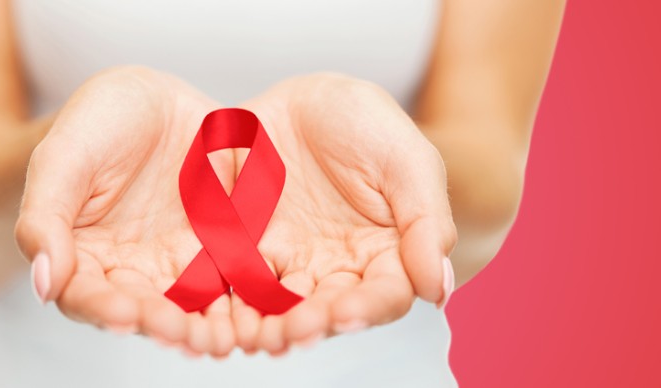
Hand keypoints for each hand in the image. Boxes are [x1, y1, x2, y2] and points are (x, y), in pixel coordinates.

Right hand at [14, 66, 243, 356]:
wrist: (155, 99)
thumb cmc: (95, 124)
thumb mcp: (64, 157)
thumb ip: (45, 217)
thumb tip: (44, 284)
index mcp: (82, 259)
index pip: (86, 296)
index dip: (103, 308)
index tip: (125, 314)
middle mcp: (131, 274)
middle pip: (144, 312)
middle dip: (163, 326)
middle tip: (181, 333)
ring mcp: (180, 267)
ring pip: (194, 308)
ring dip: (207, 327)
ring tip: (222, 336)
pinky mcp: (224, 253)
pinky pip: (238, 283)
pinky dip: (248, 301)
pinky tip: (261, 308)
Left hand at [231, 73, 458, 354]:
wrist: (304, 98)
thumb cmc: (367, 123)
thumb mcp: (407, 160)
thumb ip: (426, 222)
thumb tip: (438, 292)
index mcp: (387, 254)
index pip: (385, 294)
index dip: (368, 308)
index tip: (347, 313)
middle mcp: (338, 270)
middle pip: (329, 310)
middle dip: (313, 323)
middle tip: (295, 330)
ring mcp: (289, 263)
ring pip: (281, 307)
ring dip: (270, 325)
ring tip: (259, 333)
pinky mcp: (243, 251)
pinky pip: (234, 283)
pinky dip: (229, 304)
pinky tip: (222, 313)